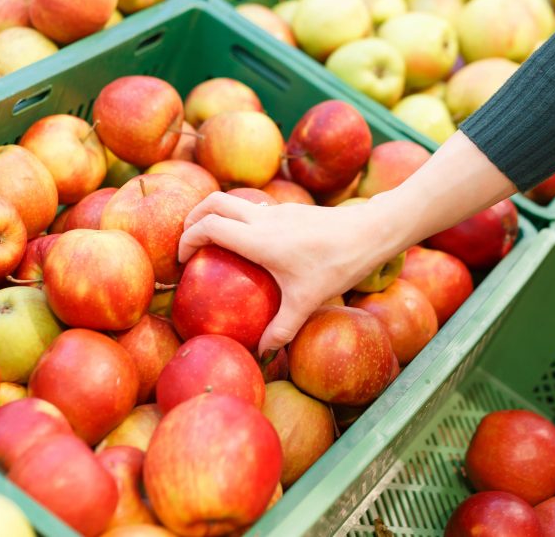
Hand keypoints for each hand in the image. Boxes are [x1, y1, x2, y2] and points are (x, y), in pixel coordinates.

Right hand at [177, 131, 517, 358]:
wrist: (372, 231)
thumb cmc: (338, 264)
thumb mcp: (307, 301)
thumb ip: (281, 328)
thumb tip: (262, 353)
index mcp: (258, 239)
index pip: (208, 227)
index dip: (186, 239)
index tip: (182, 261)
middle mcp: (263, 219)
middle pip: (213, 201)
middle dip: (192, 217)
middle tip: (186, 243)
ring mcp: (278, 210)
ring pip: (234, 200)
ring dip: (217, 214)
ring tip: (214, 244)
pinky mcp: (292, 210)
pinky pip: (255, 208)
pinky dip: (241, 220)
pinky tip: (253, 247)